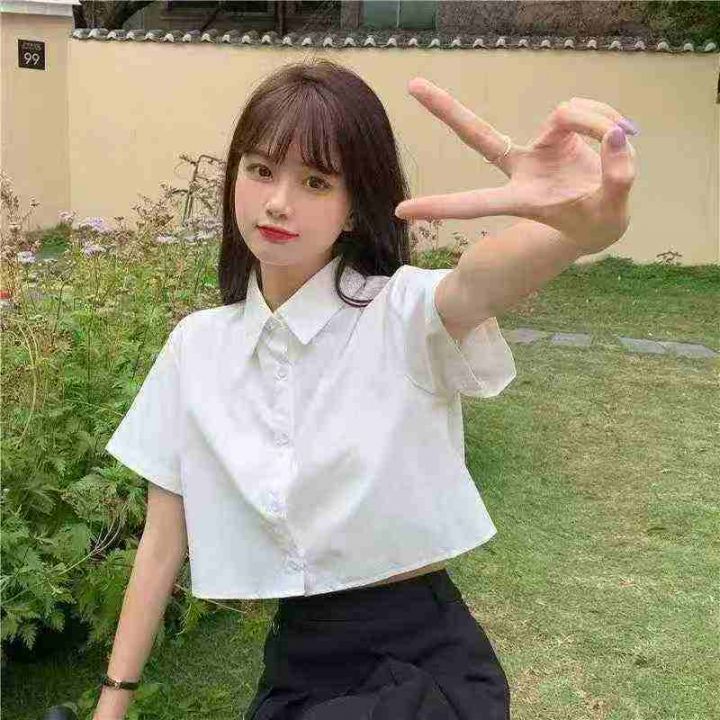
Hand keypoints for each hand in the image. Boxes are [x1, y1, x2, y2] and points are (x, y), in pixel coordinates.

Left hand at [394, 77, 638, 254]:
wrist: (603, 216)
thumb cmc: (598, 223)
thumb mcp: (612, 213)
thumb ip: (618, 177)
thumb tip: (616, 135)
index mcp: (522, 199)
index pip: (475, 204)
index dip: (441, 207)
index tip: (400, 212)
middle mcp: (522, 169)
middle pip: (479, 136)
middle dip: (447, 110)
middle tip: (412, 86)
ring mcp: (538, 147)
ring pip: (566, 113)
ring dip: (596, 121)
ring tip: (619, 141)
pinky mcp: (557, 130)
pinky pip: (580, 108)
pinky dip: (602, 116)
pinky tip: (617, 133)